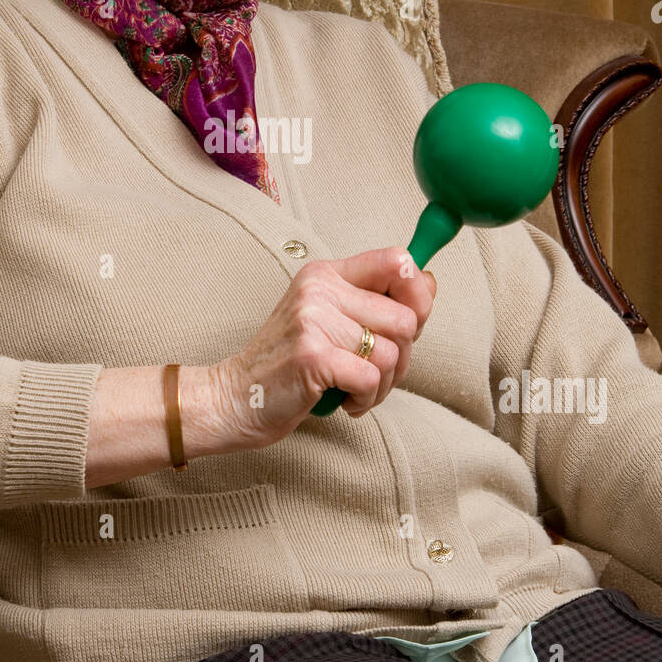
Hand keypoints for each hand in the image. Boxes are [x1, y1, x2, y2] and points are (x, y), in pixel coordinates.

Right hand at [211, 247, 436, 449]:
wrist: (234, 396)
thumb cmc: (287, 364)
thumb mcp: (329, 320)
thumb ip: (376, 302)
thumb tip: (428, 281)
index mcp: (326, 274)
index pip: (396, 261)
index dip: (418, 295)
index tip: (407, 324)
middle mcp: (320, 289)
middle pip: (405, 318)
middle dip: (402, 356)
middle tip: (374, 373)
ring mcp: (313, 320)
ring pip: (393, 352)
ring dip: (383, 385)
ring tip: (355, 389)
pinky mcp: (312, 355)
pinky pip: (372, 378)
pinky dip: (366, 399)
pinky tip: (346, 401)